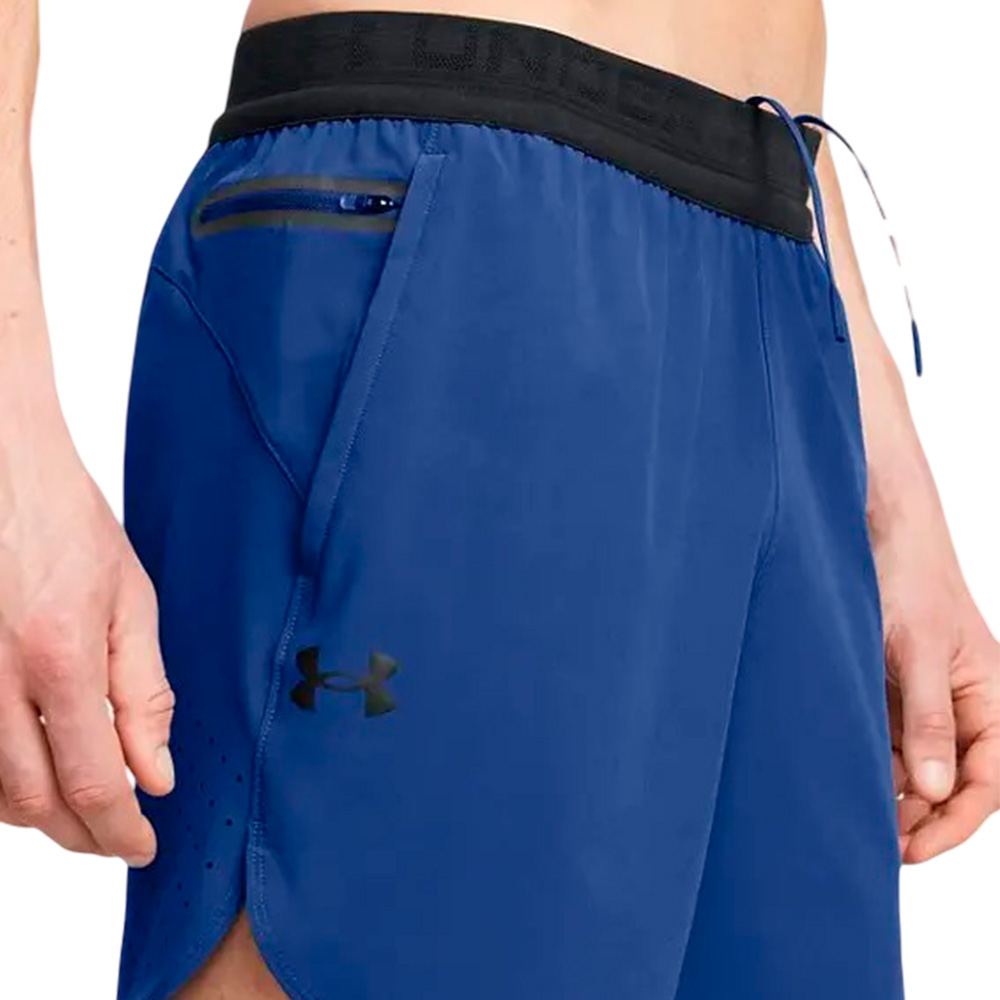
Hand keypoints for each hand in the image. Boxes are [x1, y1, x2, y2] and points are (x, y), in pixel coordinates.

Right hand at [0, 383, 173, 865]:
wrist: (1, 469)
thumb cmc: (68, 524)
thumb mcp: (131, 601)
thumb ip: (144, 694)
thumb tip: (155, 773)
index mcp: (60, 656)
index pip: (91, 781)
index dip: (119, 829)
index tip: (142, 847)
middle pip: (33, 801)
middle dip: (81, 834)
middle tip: (117, 839)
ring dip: (39, 815)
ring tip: (82, 814)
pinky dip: (0, 783)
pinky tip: (30, 775)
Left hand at [873, 505, 999, 863]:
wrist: (875, 531)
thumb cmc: (910, 578)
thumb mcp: (920, 651)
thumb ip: (929, 719)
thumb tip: (936, 788)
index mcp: (993, 698)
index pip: (990, 780)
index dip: (957, 821)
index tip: (916, 847)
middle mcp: (965, 705)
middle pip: (955, 781)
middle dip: (923, 816)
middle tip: (880, 842)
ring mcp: (927, 699)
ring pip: (920, 765)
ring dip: (896, 794)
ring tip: (859, 816)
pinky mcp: (893, 690)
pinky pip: (890, 738)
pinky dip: (874, 761)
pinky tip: (848, 775)